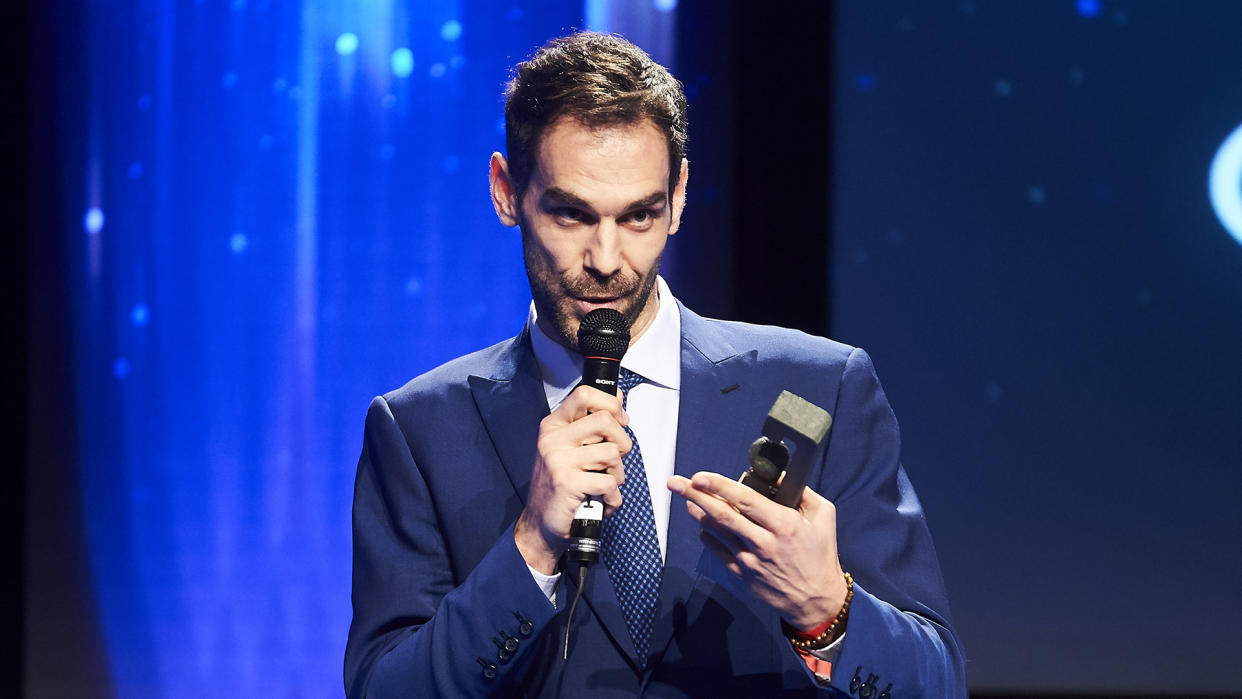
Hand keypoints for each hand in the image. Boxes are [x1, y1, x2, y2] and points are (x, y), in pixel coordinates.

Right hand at [514, 385, 632, 574]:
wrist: (540, 524)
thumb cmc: (560, 486)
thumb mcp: (569, 449)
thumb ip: (591, 425)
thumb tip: (618, 400)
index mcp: (554, 426)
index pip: (584, 394)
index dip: (611, 404)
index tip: (619, 419)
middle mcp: (553, 440)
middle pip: (605, 420)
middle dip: (622, 442)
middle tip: (614, 459)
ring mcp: (558, 461)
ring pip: (612, 453)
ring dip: (617, 474)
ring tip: (604, 484)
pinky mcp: (568, 483)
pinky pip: (609, 483)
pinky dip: (613, 498)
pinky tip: (601, 501)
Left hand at [667, 471, 846, 630]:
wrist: (816, 601)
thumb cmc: (821, 555)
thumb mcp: (823, 516)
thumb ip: (801, 492)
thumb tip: (777, 475)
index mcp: (783, 525)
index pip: (744, 499)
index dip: (719, 486)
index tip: (700, 476)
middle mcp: (763, 543)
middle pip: (722, 514)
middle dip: (695, 495)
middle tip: (675, 482)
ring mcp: (750, 561)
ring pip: (716, 532)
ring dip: (698, 514)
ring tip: (686, 499)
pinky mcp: (742, 576)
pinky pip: (718, 551)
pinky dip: (708, 536)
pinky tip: (703, 525)